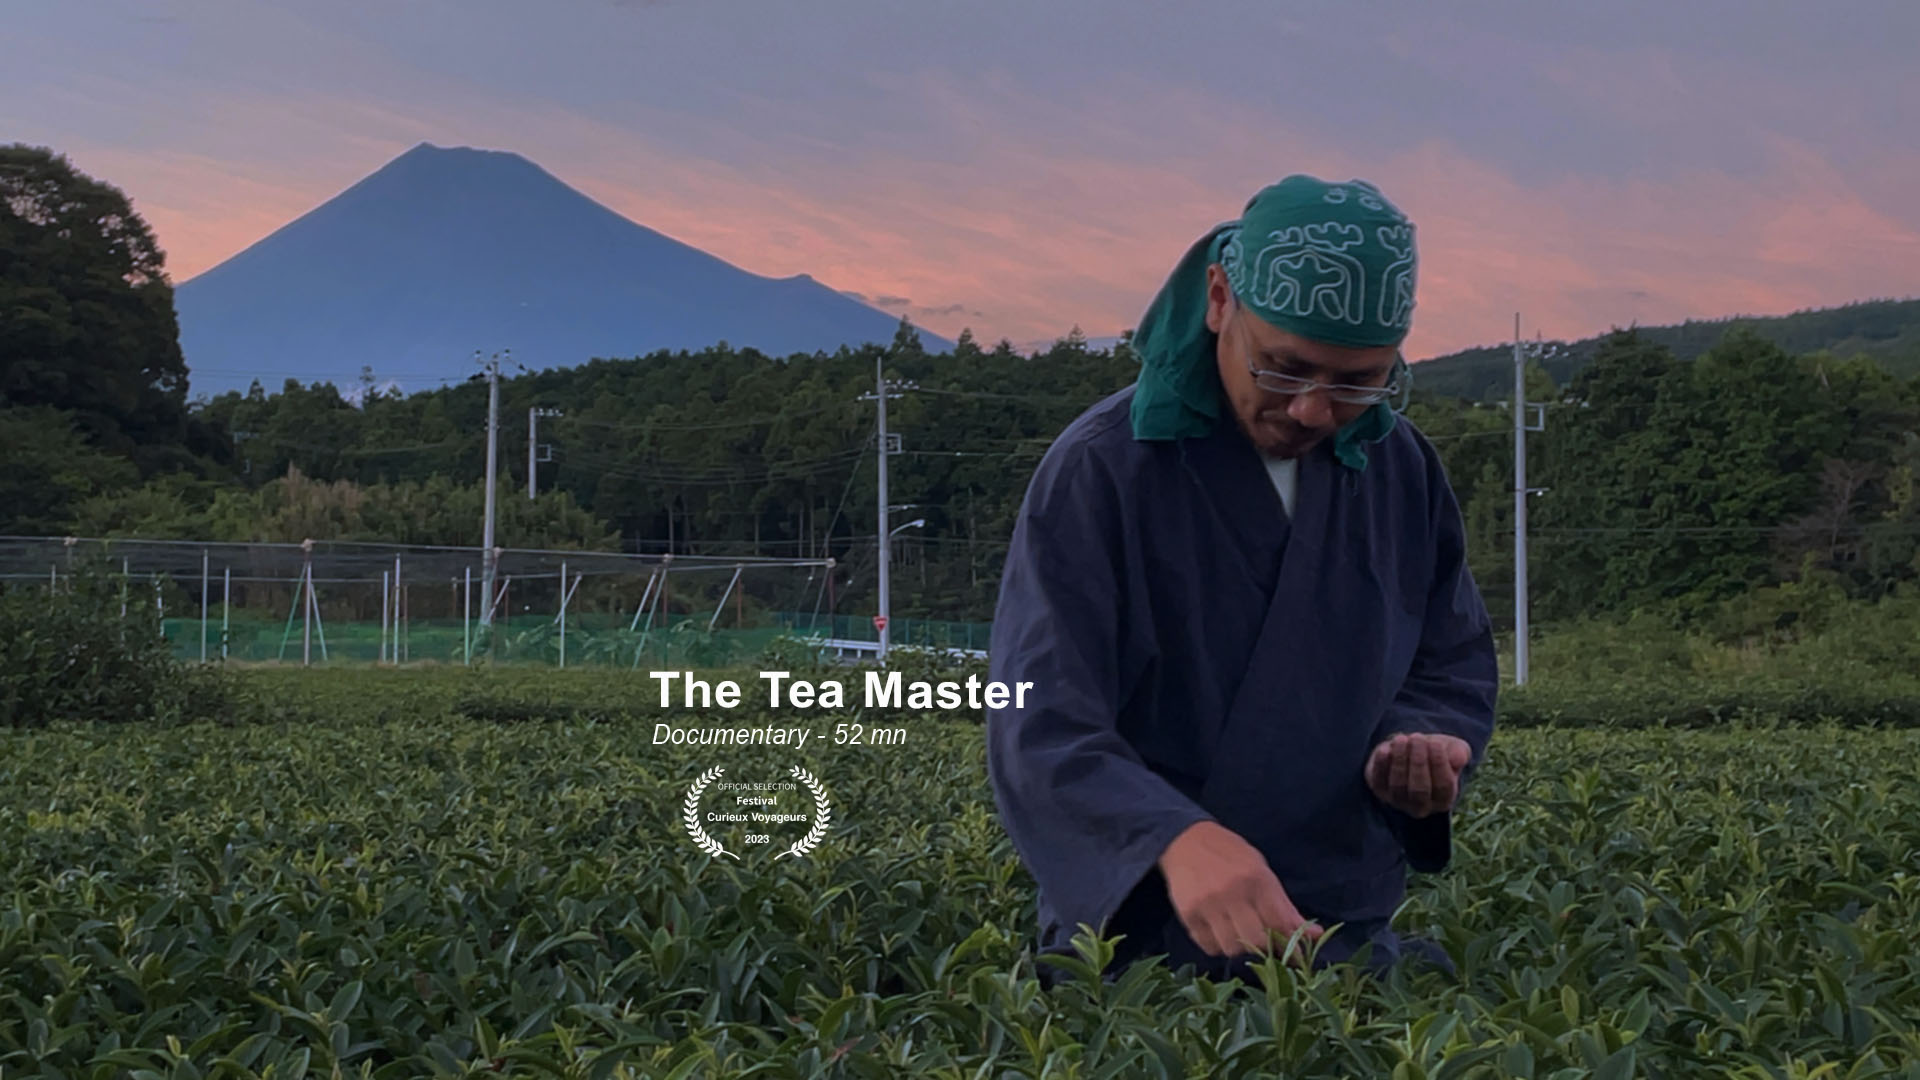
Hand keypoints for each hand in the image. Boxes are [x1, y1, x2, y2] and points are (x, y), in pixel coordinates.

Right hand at [1156, 820, 1321, 960]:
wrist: (1184, 840)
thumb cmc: (1230, 854)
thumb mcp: (1261, 871)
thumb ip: (1284, 906)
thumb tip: (1315, 935)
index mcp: (1255, 878)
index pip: (1279, 923)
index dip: (1292, 945)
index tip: (1296, 957)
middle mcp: (1231, 892)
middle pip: (1256, 941)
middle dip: (1265, 948)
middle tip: (1265, 944)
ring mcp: (1207, 905)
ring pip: (1231, 948)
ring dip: (1239, 947)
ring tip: (1239, 933)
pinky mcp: (1187, 914)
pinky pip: (1208, 946)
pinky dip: (1218, 945)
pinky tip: (1220, 931)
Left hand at [1365, 733, 1470, 818]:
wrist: (1408, 750)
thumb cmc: (1435, 751)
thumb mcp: (1452, 749)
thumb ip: (1459, 753)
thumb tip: (1458, 759)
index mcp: (1444, 799)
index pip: (1443, 787)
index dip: (1439, 764)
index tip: (1435, 743)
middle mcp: (1421, 806)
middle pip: (1419, 790)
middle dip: (1418, 762)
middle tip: (1417, 738)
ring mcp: (1398, 801)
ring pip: (1398, 786)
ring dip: (1400, 761)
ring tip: (1402, 739)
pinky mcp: (1379, 791)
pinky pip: (1378, 781)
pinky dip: (1380, 765)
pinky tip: (1385, 749)